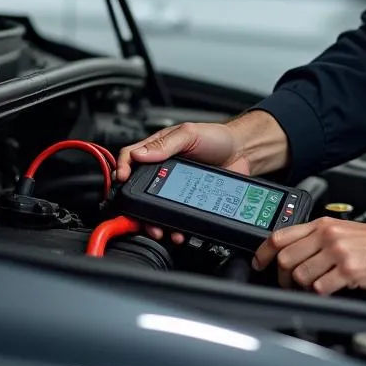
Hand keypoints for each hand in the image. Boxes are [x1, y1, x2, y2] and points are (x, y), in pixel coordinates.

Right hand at [116, 110, 288, 242]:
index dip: (122, 169)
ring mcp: (174, 188)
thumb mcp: (190, 134)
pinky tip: (178, 231)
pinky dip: (174, 228)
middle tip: (140, 217)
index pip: (130, 158)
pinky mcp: (188, 202)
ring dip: (155, 223)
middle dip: (137, 208)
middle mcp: (162, 171)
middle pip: (139, 192)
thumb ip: (166, 143)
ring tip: (161, 230)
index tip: (122, 179)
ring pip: (155, 210)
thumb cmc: (216, 138)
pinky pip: (176, 218)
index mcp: (158, 150)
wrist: (243, 153)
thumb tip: (140, 154)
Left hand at [252, 218, 365, 294]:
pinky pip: (320, 288)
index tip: (259, 264)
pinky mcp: (349, 270)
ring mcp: (338, 252)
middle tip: (289, 286)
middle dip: (282, 278)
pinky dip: (320, 293)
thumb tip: (294, 256)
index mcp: (324, 224)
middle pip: (285, 258)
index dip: (263, 253)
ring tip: (314, 288)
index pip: (280, 235)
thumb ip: (320, 239)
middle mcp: (328, 235)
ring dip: (302, 288)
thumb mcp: (346, 231)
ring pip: (299, 275)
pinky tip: (331, 290)